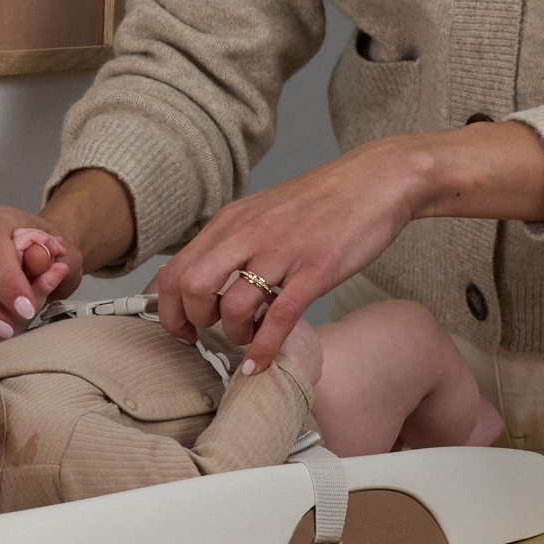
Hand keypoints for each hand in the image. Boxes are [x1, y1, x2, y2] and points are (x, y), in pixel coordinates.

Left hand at [155, 140, 419, 374]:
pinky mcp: (316, 269)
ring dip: (235, 335)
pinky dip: (264, 348)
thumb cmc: (320, 203)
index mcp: (230, 221)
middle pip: (193, 287)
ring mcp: (282, 252)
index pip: (176, 270)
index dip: (168, 309)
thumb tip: (208, 282)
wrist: (375, 179)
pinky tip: (260, 364)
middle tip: (210, 335)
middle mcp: (248, 234)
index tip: (181, 330)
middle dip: (194, 321)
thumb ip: (233, 242)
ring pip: (235, 306)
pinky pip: (280, 318)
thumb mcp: (262, 213)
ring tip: (246, 339)